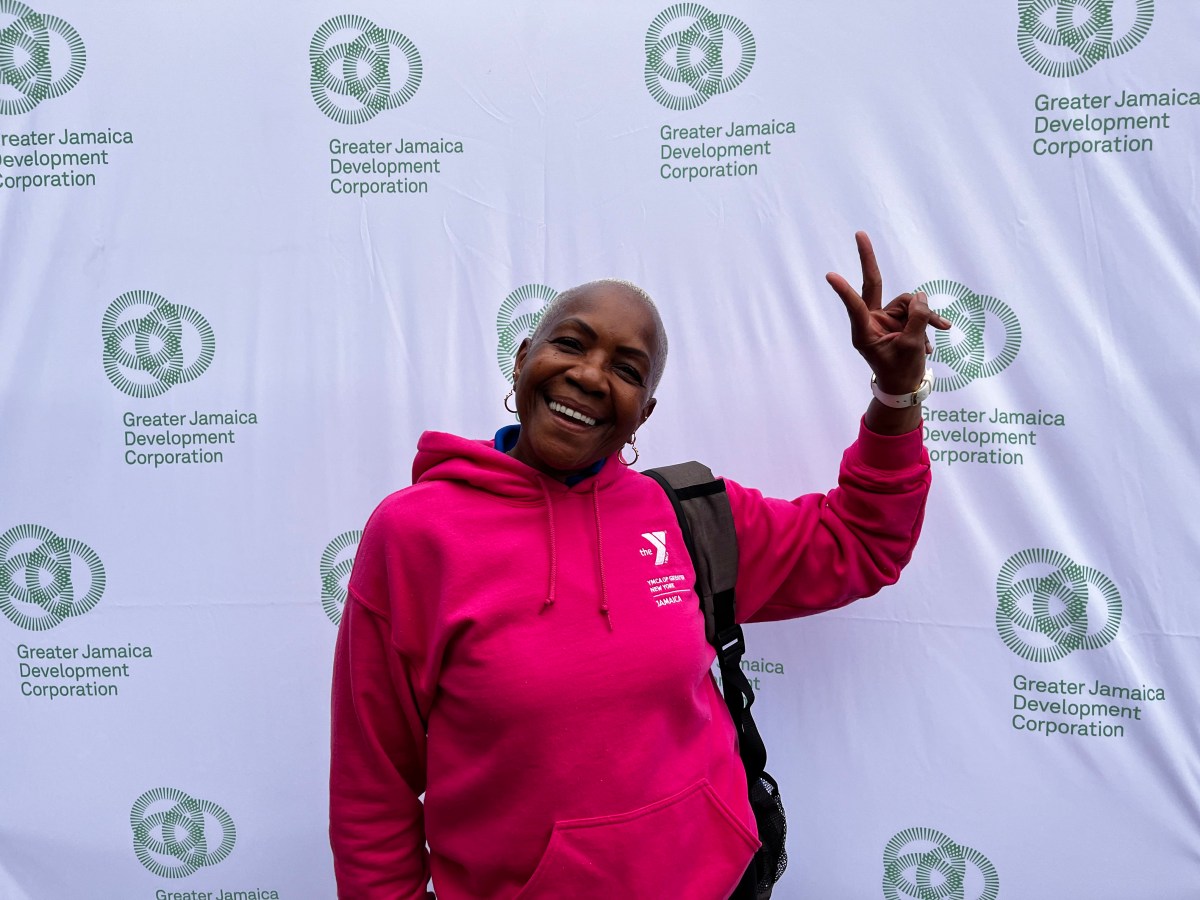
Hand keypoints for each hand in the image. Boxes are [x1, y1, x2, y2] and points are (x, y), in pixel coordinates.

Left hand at [826, 231, 950, 394]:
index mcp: (864, 332)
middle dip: (868, 259)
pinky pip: (917, 310)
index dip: (844, 291)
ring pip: (908, 302)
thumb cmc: (902, 372)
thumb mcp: (912, 347)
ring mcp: (885, 318)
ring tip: (936, 333)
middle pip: (873, 285)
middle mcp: (871, 321)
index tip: (829, 275)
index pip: (855, 306)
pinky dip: (928, 320)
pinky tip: (939, 334)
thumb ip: (917, 319)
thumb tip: (920, 295)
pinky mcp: (898, 318)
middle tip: (859, 233)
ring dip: (925, 315)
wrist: (905, 387)